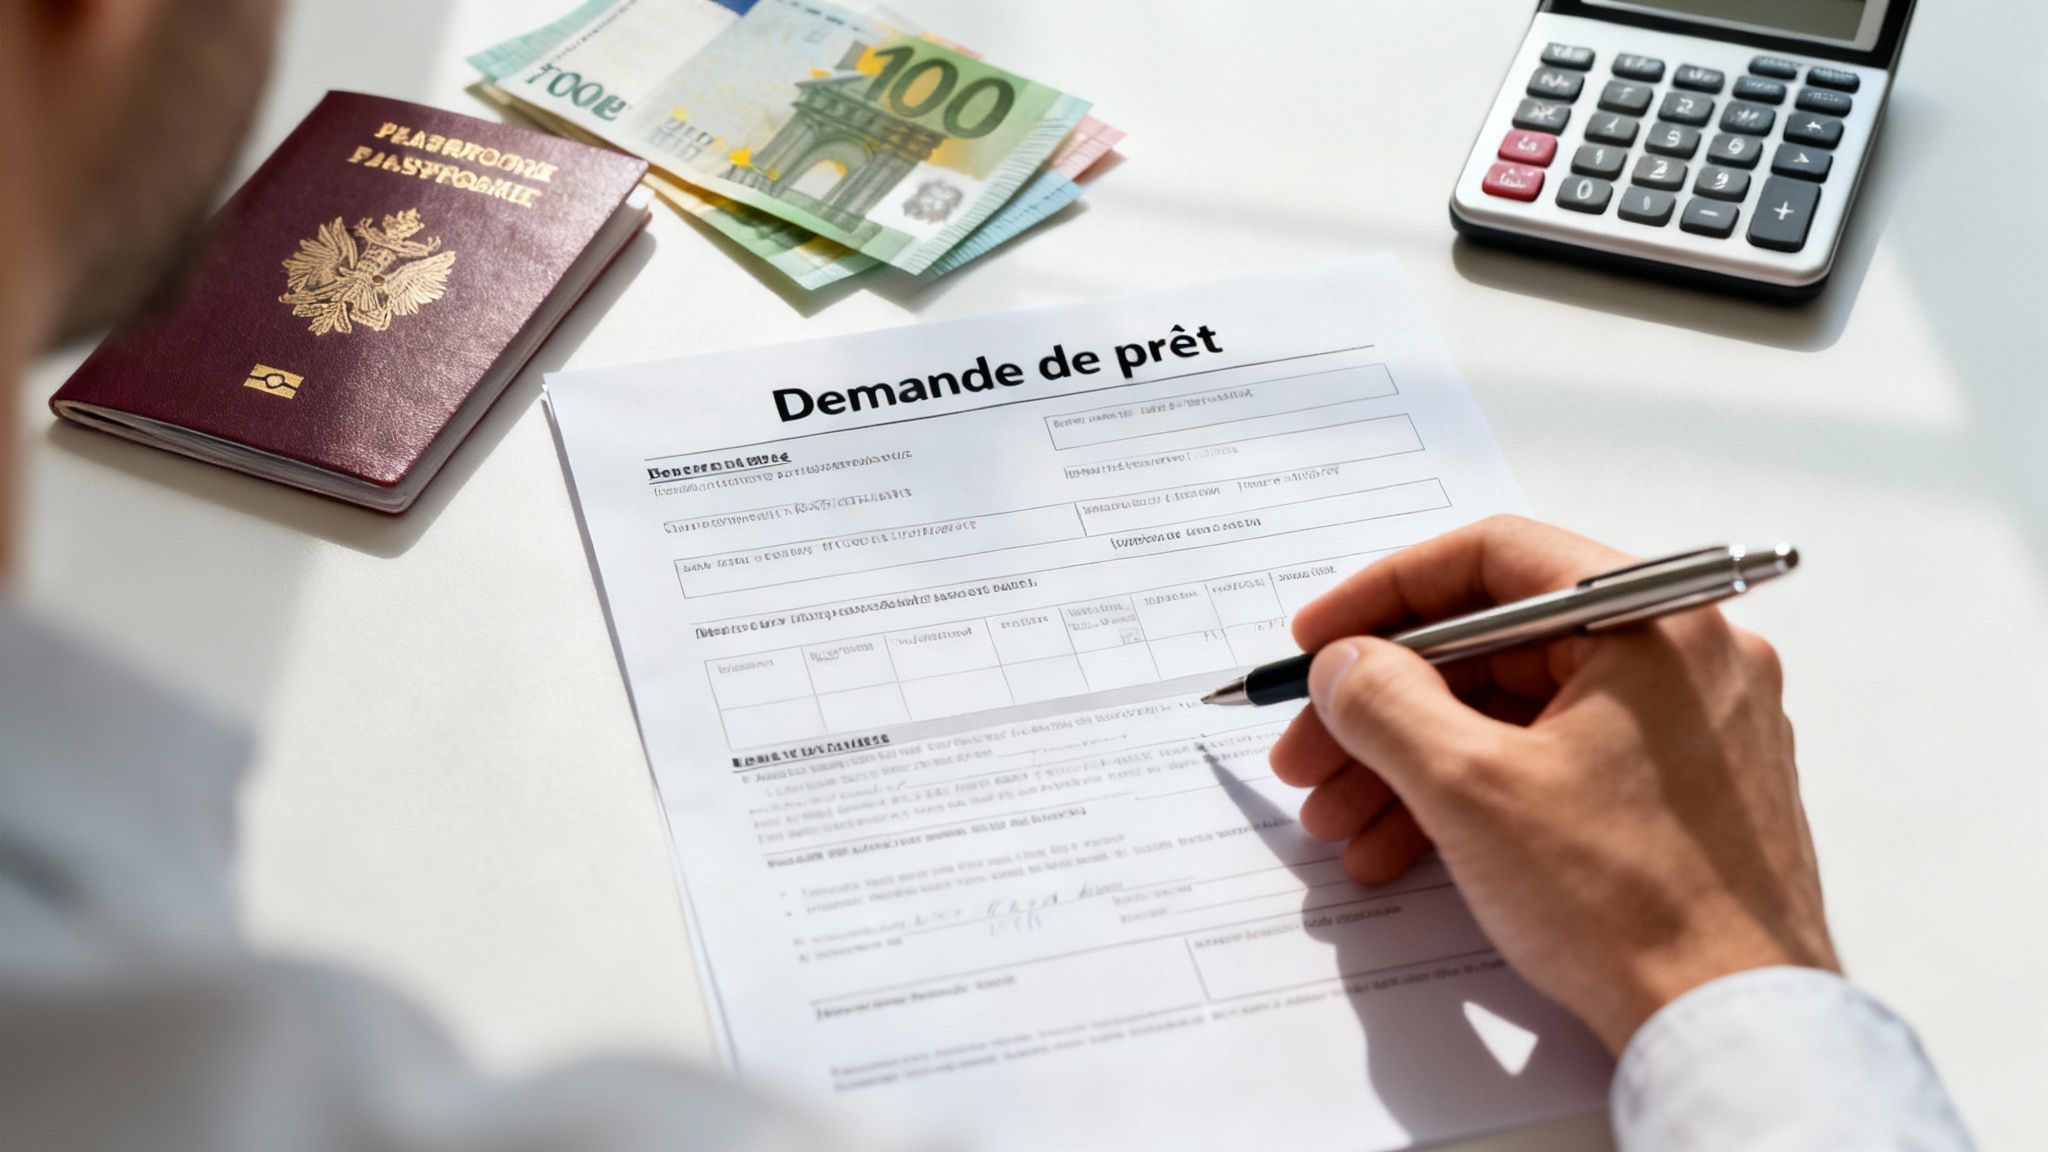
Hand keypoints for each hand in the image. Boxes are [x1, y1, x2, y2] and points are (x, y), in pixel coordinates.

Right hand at [1269, 516, 1838, 1052]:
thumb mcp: (1470, 788)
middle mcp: (1685, 656)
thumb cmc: (1629, 905)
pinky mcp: (1684, 792)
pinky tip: (1404, 849)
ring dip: (1415, 760)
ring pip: (1518, 713)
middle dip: (1386, 705)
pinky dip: (1478, 793)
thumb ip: (1387, 703)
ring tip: (1340, 822)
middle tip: (1309, 751)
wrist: (1731, 1029)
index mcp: (1654, 621)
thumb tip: (1344, 664)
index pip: (1493, 559)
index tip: (1320, 638)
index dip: (1384, 596)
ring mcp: (1692, 727)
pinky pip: (1558, 761)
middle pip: (1496, 646)